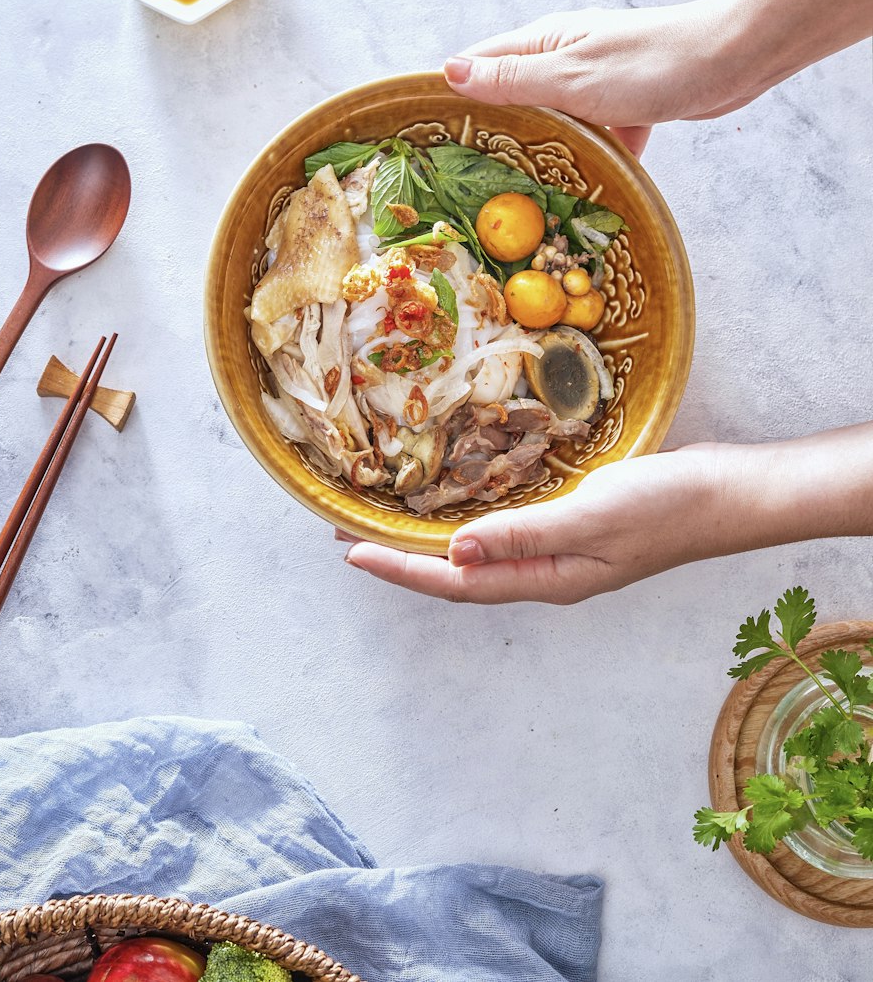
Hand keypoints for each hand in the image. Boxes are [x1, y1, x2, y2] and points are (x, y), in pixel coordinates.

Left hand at [343, 443, 756, 604]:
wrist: (727, 494)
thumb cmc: (666, 507)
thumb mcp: (590, 517)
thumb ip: (522, 536)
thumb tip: (453, 554)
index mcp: (547, 579)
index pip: (456, 582)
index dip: (401, 569)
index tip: (351, 553)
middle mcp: (547, 572)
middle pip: (459, 574)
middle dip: (403, 560)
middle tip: (350, 537)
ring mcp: (561, 551)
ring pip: (479, 554)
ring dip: (431, 543)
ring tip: (388, 525)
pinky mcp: (572, 526)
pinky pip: (505, 533)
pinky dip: (471, 524)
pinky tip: (459, 506)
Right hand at [442, 0, 872, 155]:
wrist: (731, 61)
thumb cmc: (649, 63)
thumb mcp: (569, 76)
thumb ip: (511, 78)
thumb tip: (449, 71)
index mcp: (544, 41)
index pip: (480, 63)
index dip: (452, 94)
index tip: (428, 135)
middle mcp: (564, 57)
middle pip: (515, 96)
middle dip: (494, 132)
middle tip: (466, 179)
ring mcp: (596, 82)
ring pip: (556, 122)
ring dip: (544, 152)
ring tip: (518, 196)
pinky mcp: (626, 105)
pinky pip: (596, 137)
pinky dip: (591, 160)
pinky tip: (584, 193)